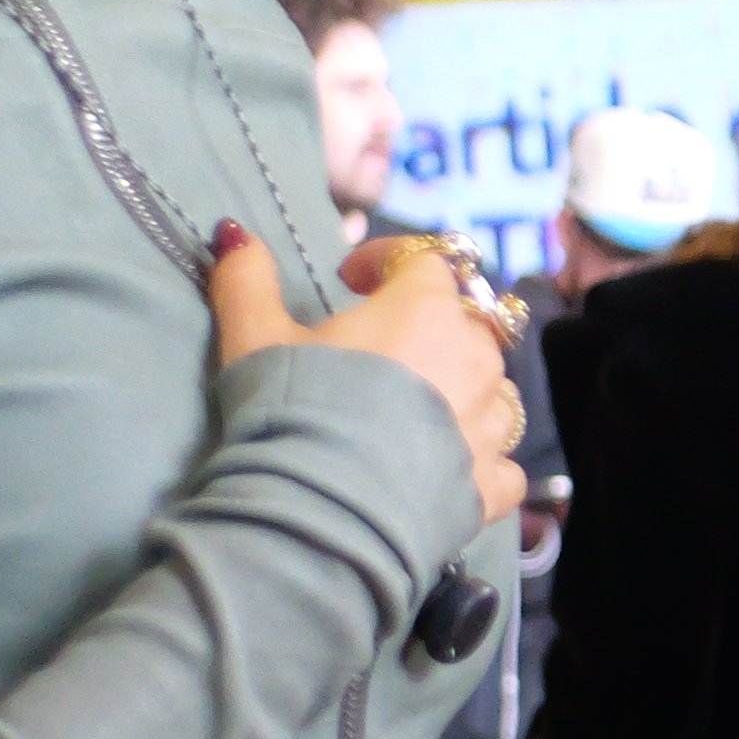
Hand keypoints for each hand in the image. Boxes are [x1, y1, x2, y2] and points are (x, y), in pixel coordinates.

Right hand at [212, 227, 523, 530]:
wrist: (322, 507)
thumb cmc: (293, 409)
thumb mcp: (253, 338)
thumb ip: (247, 279)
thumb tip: (234, 231)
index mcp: (426, 308)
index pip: (429, 258)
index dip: (390, 262)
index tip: (353, 281)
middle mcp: (475, 356)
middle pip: (469, 322)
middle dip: (431, 327)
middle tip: (380, 351)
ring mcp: (490, 421)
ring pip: (494, 389)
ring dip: (461, 390)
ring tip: (411, 411)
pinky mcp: (491, 480)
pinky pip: (503, 463)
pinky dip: (480, 461)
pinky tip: (446, 469)